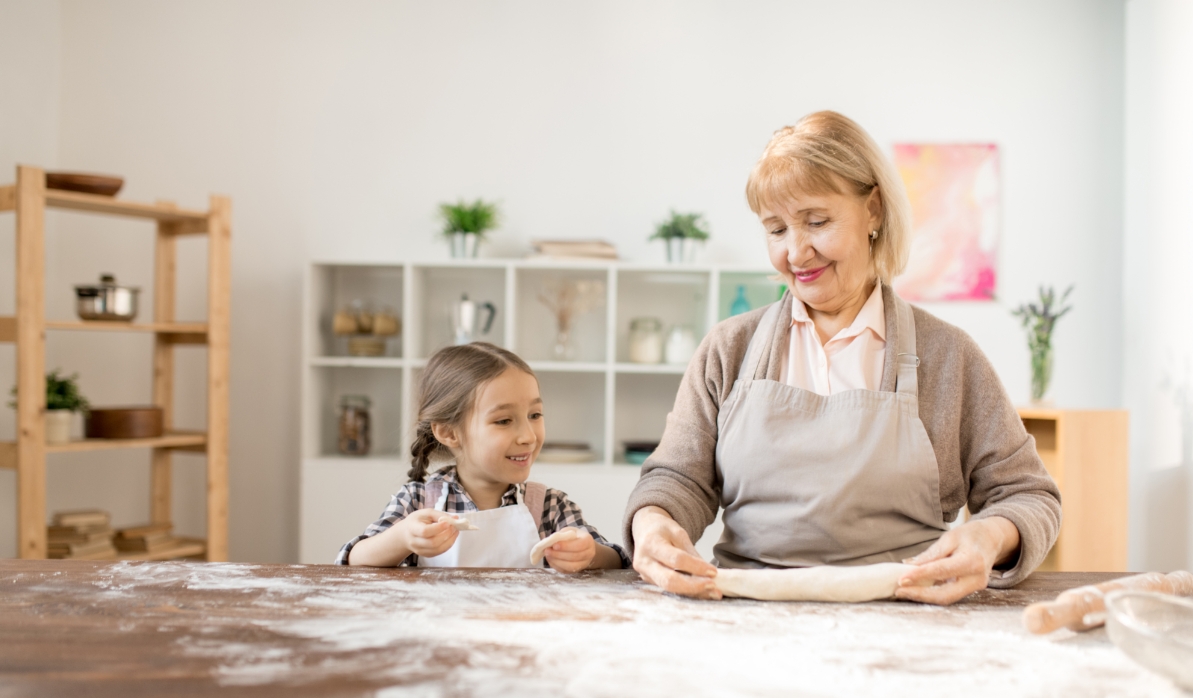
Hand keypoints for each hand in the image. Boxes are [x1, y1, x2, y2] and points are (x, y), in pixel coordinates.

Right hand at [398, 509, 458, 558]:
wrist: (406, 534)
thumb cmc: (417, 521)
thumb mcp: (426, 513)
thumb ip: (440, 515)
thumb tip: (455, 519)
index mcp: (412, 528)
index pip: (425, 531)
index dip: (438, 528)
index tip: (448, 523)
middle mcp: (414, 542)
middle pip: (432, 543)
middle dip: (447, 535)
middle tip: (454, 527)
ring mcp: (419, 550)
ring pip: (437, 549)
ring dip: (450, 540)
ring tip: (455, 531)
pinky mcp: (426, 555)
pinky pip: (439, 552)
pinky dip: (448, 545)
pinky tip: (451, 537)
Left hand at [543, 528, 595, 572]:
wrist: (583, 547)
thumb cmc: (575, 537)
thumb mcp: (570, 531)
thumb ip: (562, 535)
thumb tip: (550, 542)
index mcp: (588, 541)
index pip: (579, 545)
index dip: (566, 546)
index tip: (554, 545)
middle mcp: (589, 554)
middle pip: (575, 557)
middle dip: (559, 554)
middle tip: (547, 550)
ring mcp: (584, 564)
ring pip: (571, 566)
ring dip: (557, 561)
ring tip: (548, 555)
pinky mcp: (577, 571)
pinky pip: (566, 571)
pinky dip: (556, 566)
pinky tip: (550, 559)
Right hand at [631, 506, 718, 598]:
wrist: (644, 529)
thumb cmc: (662, 529)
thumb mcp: (678, 533)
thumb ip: (691, 553)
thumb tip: (708, 573)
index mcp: (651, 544)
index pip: (676, 560)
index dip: (696, 567)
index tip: (713, 571)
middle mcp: (644, 562)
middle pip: (669, 581)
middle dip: (693, 586)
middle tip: (713, 586)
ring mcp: (645, 574)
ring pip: (670, 589)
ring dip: (693, 592)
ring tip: (713, 592)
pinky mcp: (649, 581)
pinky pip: (670, 589)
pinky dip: (687, 591)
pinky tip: (702, 591)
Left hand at [895, 517, 1020, 604]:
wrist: (992, 539)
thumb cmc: (970, 535)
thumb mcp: (950, 537)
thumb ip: (932, 554)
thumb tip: (910, 566)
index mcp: (972, 561)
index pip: (942, 571)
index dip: (920, 576)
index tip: (901, 579)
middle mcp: (977, 579)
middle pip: (946, 594)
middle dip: (920, 595)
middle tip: (899, 591)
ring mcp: (976, 587)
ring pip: (947, 598)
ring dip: (924, 596)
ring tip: (904, 591)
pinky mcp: (971, 590)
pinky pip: (950, 595)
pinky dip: (932, 594)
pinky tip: (917, 589)